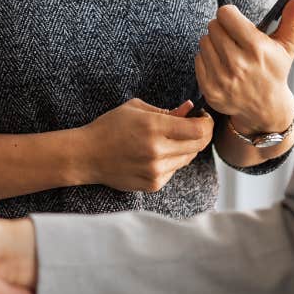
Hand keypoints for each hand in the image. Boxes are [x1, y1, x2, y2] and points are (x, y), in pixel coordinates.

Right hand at [73, 98, 214, 192]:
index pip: (198, 130)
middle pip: (198, 145)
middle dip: (201, 134)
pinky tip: (156, 153)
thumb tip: (190, 109)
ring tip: (168, 138)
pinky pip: (174, 170)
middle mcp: (157, 151)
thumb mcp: (136, 109)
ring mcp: (156, 171)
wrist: (87, 155)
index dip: (207, 123)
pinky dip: (172, 161)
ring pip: (188, 158)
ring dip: (186, 147)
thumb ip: (167, 110)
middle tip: (194, 125)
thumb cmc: (110, 127)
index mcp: (153, 127)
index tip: (203, 117)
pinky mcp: (153, 184)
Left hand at [196, 0, 293, 132]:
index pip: (226, 14)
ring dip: (213, 43)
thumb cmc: (275, 70)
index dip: (230, 14)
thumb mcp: (287, 45)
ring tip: (228, 51)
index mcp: (257, 48)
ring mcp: (222, 78)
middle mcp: (238, 64)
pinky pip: (198, 58)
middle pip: (213, 26)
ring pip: (204, 41)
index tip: (236, 20)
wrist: (265, 107)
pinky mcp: (210, 89)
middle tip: (232, 37)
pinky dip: (207, 58)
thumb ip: (291, 18)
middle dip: (222, 28)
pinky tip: (221, 64)